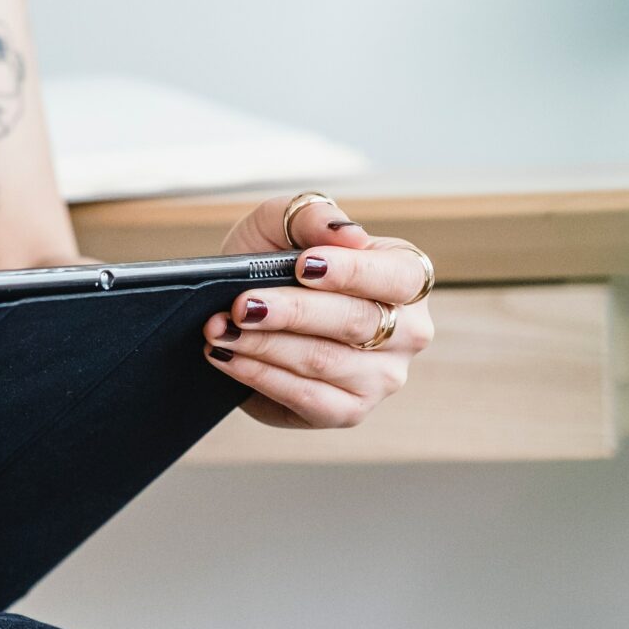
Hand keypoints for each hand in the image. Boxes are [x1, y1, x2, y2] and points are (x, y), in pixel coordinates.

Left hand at [208, 194, 432, 428]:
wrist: (247, 310)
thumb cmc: (278, 262)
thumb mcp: (284, 224)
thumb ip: (313, 216)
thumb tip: (348, 235)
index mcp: (408, 277)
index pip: (397, 276)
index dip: (352, 272)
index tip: (304, 266)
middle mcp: (408, 331)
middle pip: (356, 322)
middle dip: (292, 312)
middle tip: (242, 305)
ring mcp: (383, 377)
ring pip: (324, 361)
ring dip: (264, 345)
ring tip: (220, 329)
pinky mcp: (350, 412)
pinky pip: (306, 397)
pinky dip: (260, 375)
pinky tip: (228, 356)